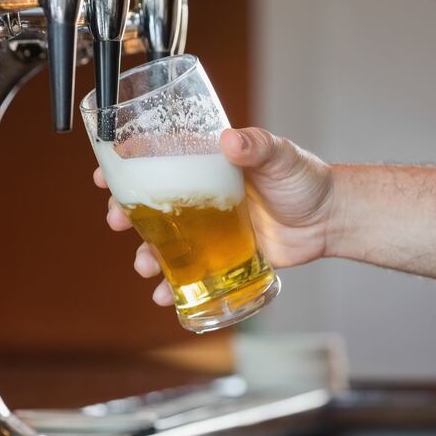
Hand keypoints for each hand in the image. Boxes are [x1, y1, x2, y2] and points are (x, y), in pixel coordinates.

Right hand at [93, 127, 336, 304]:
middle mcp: (201, 195)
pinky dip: (172, 285)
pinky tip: (164, 295)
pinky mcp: (222, 256)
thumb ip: (257, 146)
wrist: (331, 219)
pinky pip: (189, 272)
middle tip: (117, 220)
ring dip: (144, 253)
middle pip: (151, 203)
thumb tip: (230, 140)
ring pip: (164, 241)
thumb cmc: (304, 179)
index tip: (103, 174)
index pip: (158, 160)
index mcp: (207, 165)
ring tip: (142, 265)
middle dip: (126, 213)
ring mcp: (209, 228)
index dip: (127, 166)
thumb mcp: (280, 156)